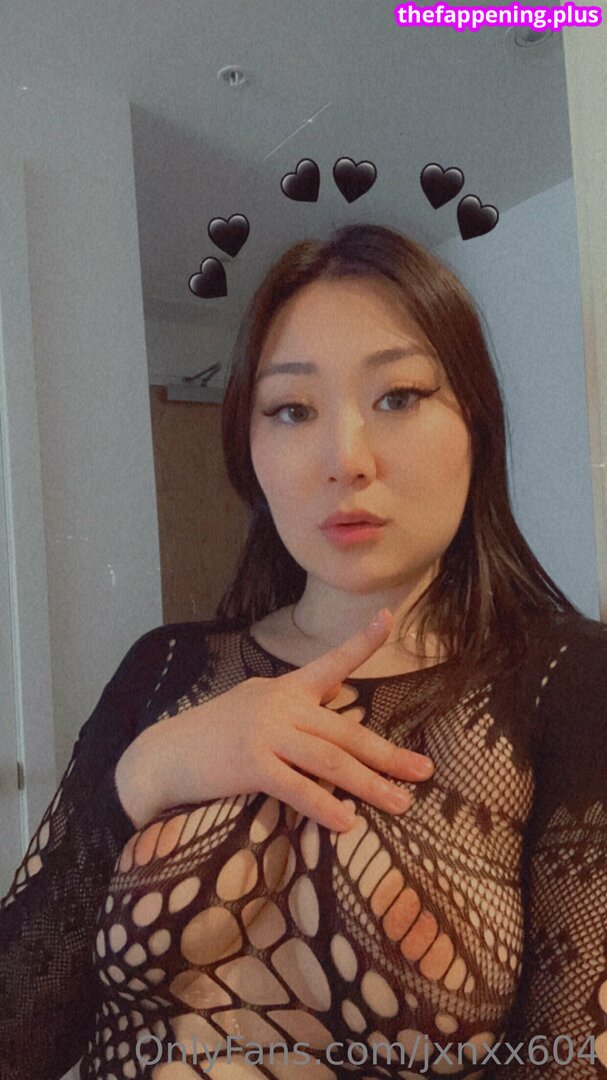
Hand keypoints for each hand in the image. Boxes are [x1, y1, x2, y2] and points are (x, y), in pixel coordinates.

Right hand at [139, 608, 434, 831]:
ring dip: (370, 785)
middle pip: (345, 731)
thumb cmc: (211, 736)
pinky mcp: (250, 764)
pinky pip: (296, 787)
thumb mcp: (254, 707)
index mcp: (285, 689)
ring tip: (400, 803)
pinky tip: (347, 822)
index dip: (361, 641)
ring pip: (330, 760)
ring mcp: (265, 732)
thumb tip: (334, 712)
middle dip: (387, 754)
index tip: (388, 617)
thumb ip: (294, 710)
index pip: (330, 662)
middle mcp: (280, 705)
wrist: (162, 755)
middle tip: (422, 771)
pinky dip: (324, 805)